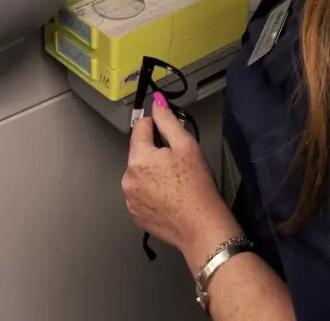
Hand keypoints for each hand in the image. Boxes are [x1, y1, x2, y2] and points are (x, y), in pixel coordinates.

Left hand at [122, 95, 240, 268]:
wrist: (201, 227)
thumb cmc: (196, 187)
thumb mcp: (186, 145)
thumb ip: (168, 120)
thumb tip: (157, 103)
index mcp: (138, 158)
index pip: (140, 127)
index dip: (157, 125)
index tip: (171, 134)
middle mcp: (128, 179)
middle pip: (139, 151)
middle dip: (156, 151)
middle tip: (178, 162)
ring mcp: (130, 199)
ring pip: (140, 173)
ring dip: (152, 172)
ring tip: (175, 182)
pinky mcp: (136, 215)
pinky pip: (140, 193)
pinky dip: (151, 191)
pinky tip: (169, 195)